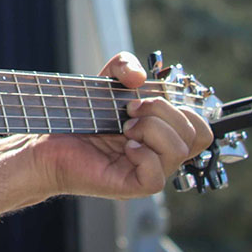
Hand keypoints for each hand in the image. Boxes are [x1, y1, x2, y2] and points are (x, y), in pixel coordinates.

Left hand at [36, 51, 212, 199]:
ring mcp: (149, 171)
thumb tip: (140, 78)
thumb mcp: (106, 81)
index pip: (201, 128)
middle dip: (162, 111)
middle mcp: (161, 154)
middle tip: (130, 110)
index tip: (144, 99)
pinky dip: (143, 154)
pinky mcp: (133, 186)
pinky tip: (125, 147)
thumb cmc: (80, 116)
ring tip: (124, 128)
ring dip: (151, 128)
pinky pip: (157, 176)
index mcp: (163, 134)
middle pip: (195, 134)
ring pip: (179, 151)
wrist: (50, 139)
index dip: (183, 108)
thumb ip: (125, 66)